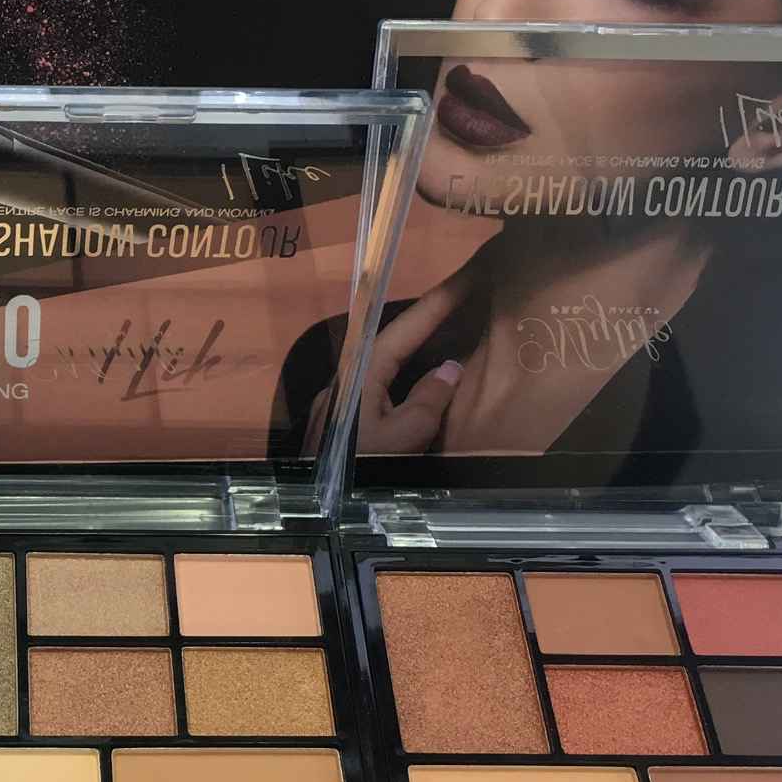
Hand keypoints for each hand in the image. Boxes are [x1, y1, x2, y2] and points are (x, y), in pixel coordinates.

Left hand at [356, 268, 473, 453]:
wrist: (311, 505)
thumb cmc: (356, 471)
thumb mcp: (402, 439)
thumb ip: (428, 401)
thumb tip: (449, 367)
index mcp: (361, 374)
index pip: (405, 327)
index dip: (439, 301)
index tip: (469, 277)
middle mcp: (347, 378)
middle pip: (394, 339)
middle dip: (431, 319)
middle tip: (469, 297)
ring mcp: (342, 398)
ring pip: (386, 363)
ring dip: (420, 348)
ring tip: (456, 330)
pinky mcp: (341, 418)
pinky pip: (380, 384)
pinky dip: (407, 376)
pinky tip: (426, 380)